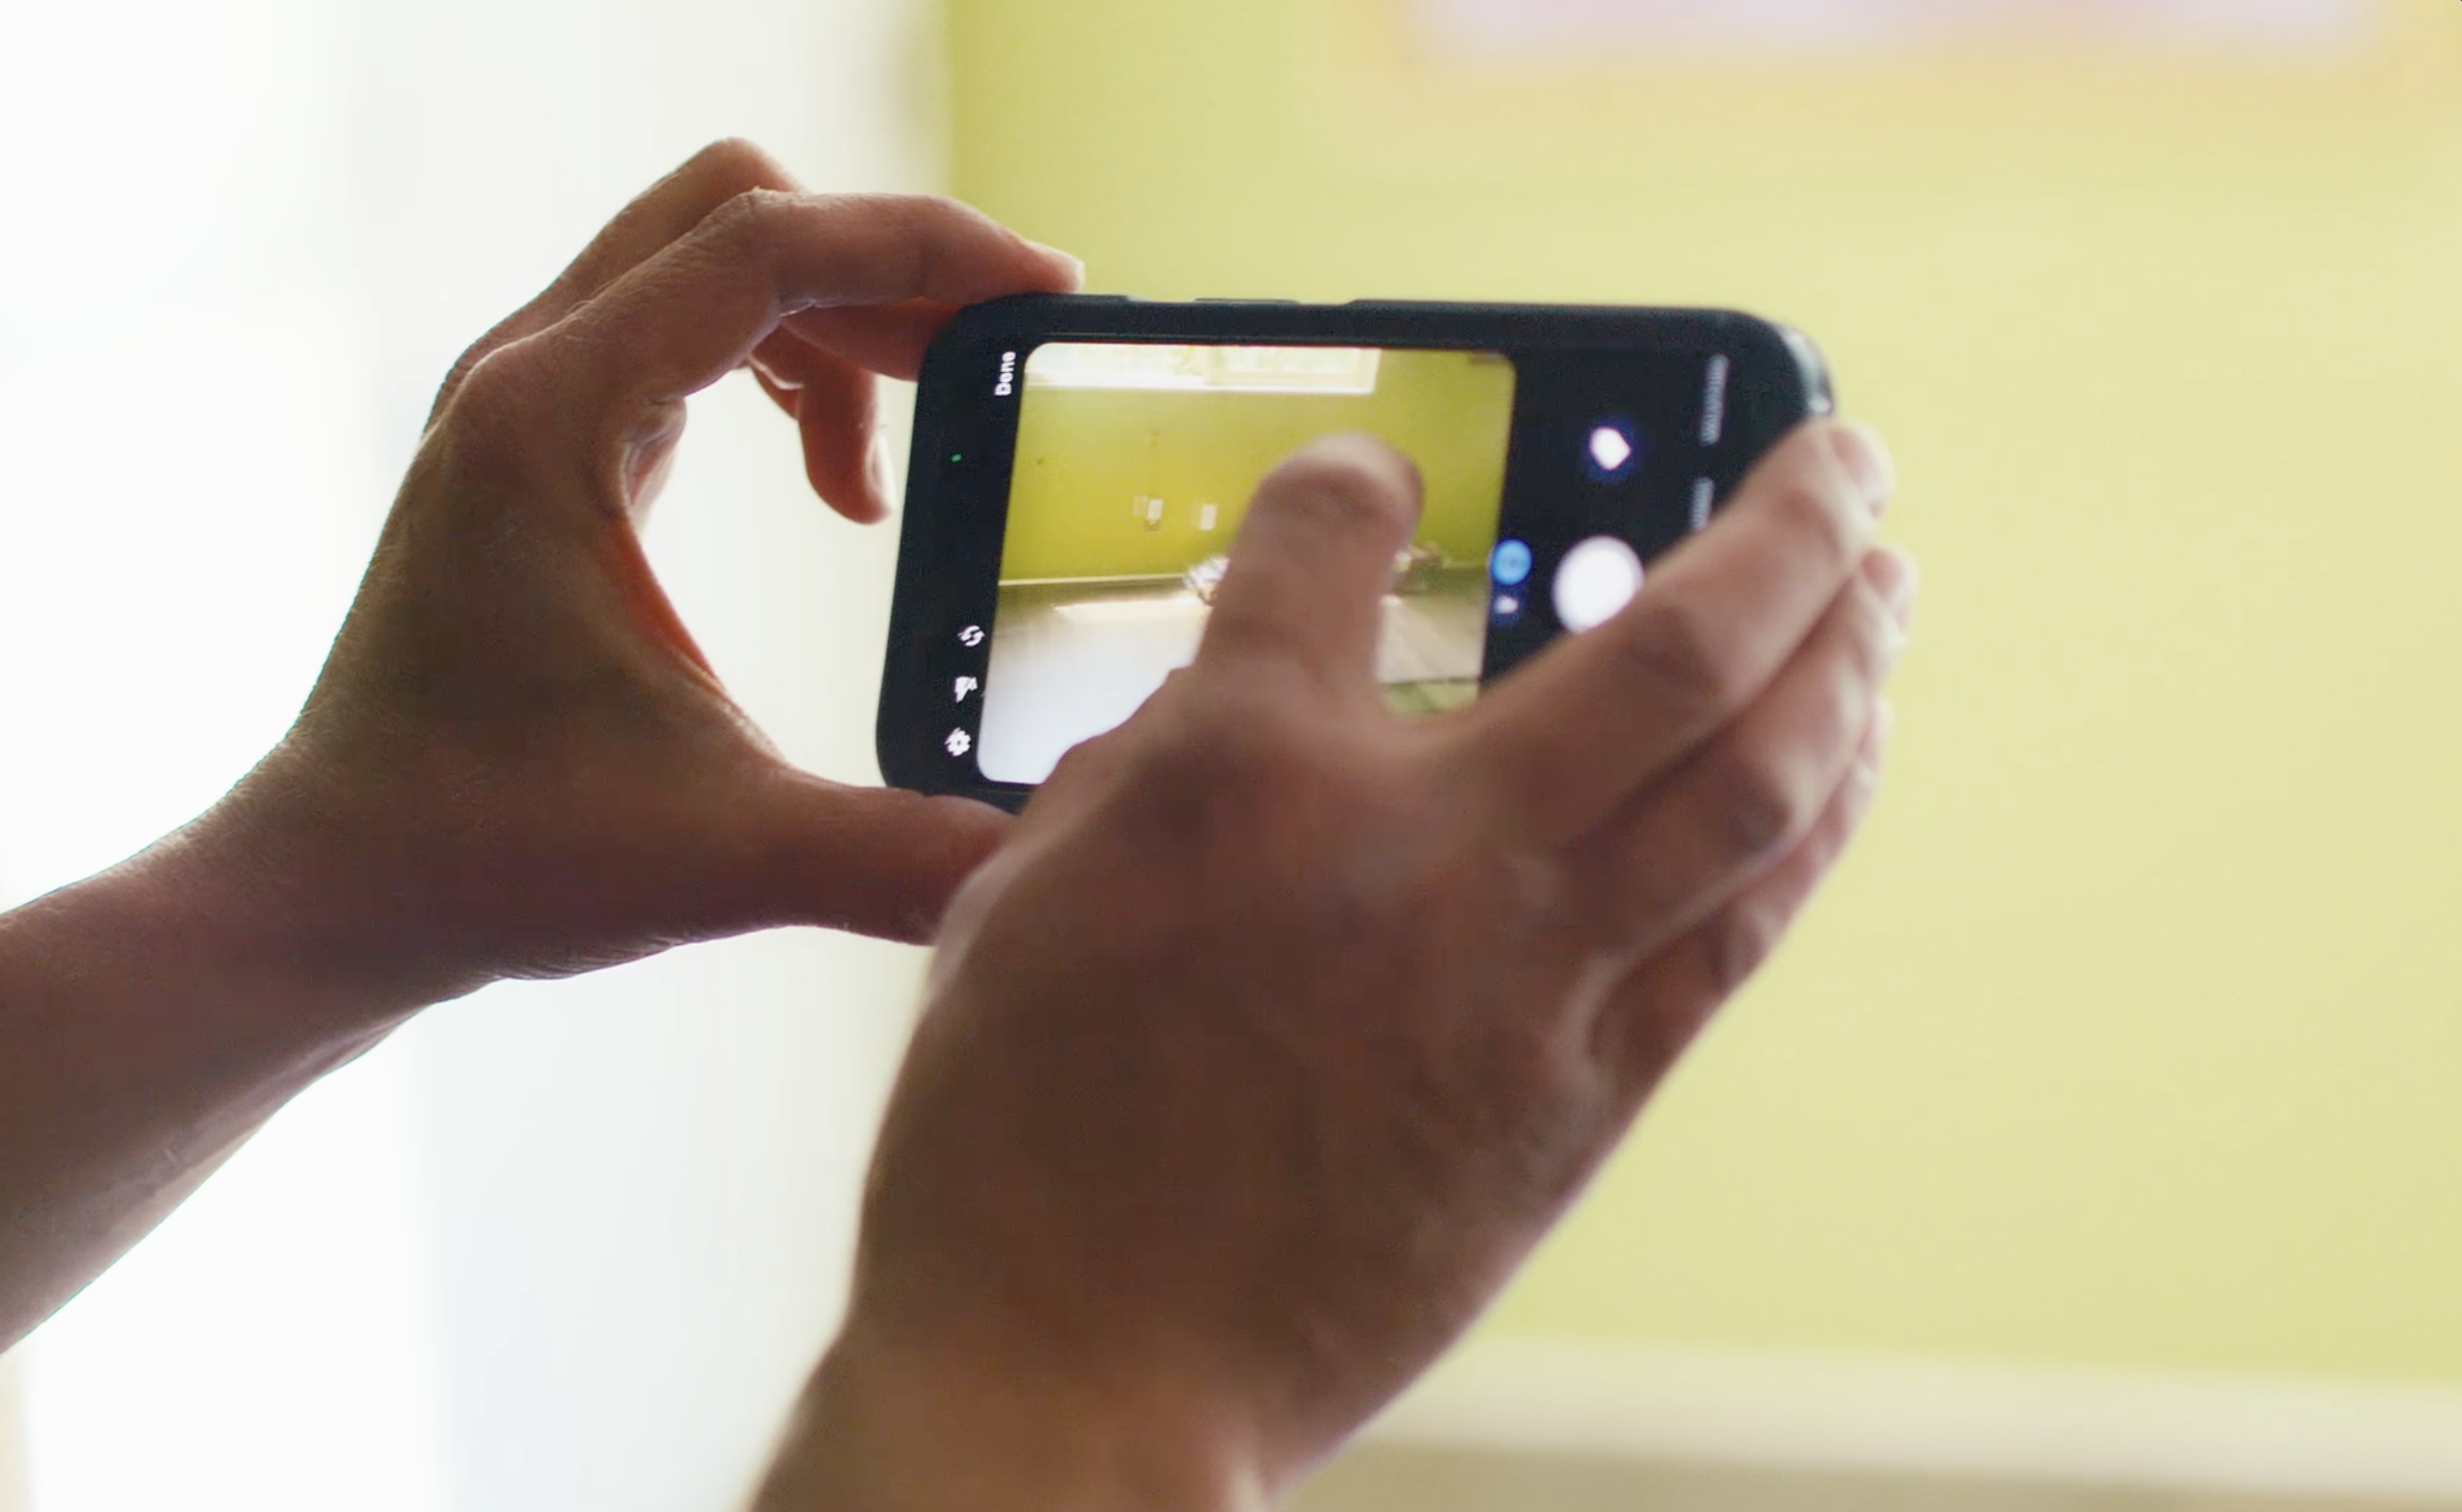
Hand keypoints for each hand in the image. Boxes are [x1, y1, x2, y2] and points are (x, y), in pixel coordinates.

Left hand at [202, 139, 1081, 997]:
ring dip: (839, 331)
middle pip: (738, 214)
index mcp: (549, 423)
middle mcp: (525, 377)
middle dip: (888, 268)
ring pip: (713, 263)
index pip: (763, 247)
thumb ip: (896, 856)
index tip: (1044, 298)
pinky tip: (836, 496)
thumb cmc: (484, 858)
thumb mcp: (716, 858)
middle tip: (1000, 367)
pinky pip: (686, 335)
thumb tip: (1049, 862)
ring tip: (903, 473)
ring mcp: (524, 402)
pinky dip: (787, 375)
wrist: (332, 886)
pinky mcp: (538, 446)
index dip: (923, 248)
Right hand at [760, 423, 1910, 1509]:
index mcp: (1239, 776)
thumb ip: (1153, 769)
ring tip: (1885, 588)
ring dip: (1849, 662)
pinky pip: (1741, 924)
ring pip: (1762, 783)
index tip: (1373, 472)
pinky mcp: (1582, 1101)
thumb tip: (1248, 704)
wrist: (1081, 1368)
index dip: (1359, 478)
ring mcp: (1531, 981)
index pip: (1329, 542)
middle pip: (1675, 645)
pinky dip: (1813, 817)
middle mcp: (1422, 850)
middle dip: (1792, 525)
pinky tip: (1839, 763)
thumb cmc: (1021, 1137)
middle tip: (1845, 458)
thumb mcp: (1021, 897)